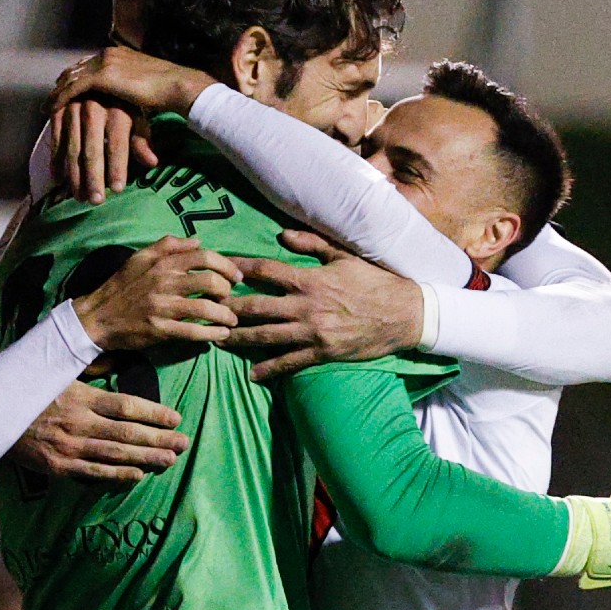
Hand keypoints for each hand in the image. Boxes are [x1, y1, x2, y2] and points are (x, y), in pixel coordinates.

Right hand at [12, 381, 188, 483]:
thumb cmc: (29, 391)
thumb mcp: (58, 374)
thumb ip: (89, 370)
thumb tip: (118, 358)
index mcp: (81, 398)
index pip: (127, 406)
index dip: (154, 413)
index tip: (176, 418)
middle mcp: (79, 423)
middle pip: (128, 433)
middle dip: (159, 439)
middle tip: (184, 443)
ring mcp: (69, 447)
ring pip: (116, 455)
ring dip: (145, 458)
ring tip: (169, 460)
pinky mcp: (58, 466)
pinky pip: (94, 473)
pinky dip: (117, 475)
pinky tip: (138, 475)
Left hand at [48, 46, 216, 120]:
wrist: (176, 85)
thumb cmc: (168, 90)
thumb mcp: (144, 86)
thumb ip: (131, 89)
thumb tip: (131, 100)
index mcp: (118, 53)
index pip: (89, 63)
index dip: (76, 76)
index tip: (66, 88)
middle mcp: (108, 54)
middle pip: (76, 68)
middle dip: (62, 83)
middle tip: (51, 98)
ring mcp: (103, 63)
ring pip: (71, 77)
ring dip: (57, 92)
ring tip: (46, 106)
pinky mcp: (102, 76)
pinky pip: (73, 88)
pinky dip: (60, 98)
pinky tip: (51, 109)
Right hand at [51, 98, 154, 204]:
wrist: (98, 77)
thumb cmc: (124, 104)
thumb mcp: (138, 118)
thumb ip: (142, 140)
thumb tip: (152, 162)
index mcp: (117, 110)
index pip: (117, 144)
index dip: (117, 167)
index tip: (118, 189)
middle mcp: (93, 109)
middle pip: (92, 149)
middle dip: (94, 177)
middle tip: (96, 201)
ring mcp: (73, 109)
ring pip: (72, 148)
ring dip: (74, 175)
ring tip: (78, 197)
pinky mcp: (58, 111)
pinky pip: (56, 140)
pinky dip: (56, 161)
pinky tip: (59, 180)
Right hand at [73, 236, 240, 351]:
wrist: (97, 317)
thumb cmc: (121, 287)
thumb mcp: (140, 258)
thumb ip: (168, 246)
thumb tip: (197, 241)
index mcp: (162, 263)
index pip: (203, 257)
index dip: (226, 266)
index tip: (236, 276)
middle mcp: (164, 282)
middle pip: (210, 281)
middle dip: (227, 290)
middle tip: (230, 298)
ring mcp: (162, 306)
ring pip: (205, 308)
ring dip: (224, 315)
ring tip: (231, 320)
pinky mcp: (159, 329)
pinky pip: (192, 331)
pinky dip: (212, 334)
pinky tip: (221, 334)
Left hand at [223, 229, 423, 380]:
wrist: (404, 314)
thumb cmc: (374, 280)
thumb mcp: (344, 255)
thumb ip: (311, 244)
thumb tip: (281, 234)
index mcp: (310, 279)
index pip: (265, 270)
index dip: (238, 268)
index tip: (218, 266)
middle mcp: (306, 306)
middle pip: (256, 306)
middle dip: (228, 308)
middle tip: (206, 308)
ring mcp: (313, 332)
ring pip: (266, 337)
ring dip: (238, 339)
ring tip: (216, 339)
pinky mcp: (322, 353)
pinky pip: (289, 363)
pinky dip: (268, 369)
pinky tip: (251, 374)